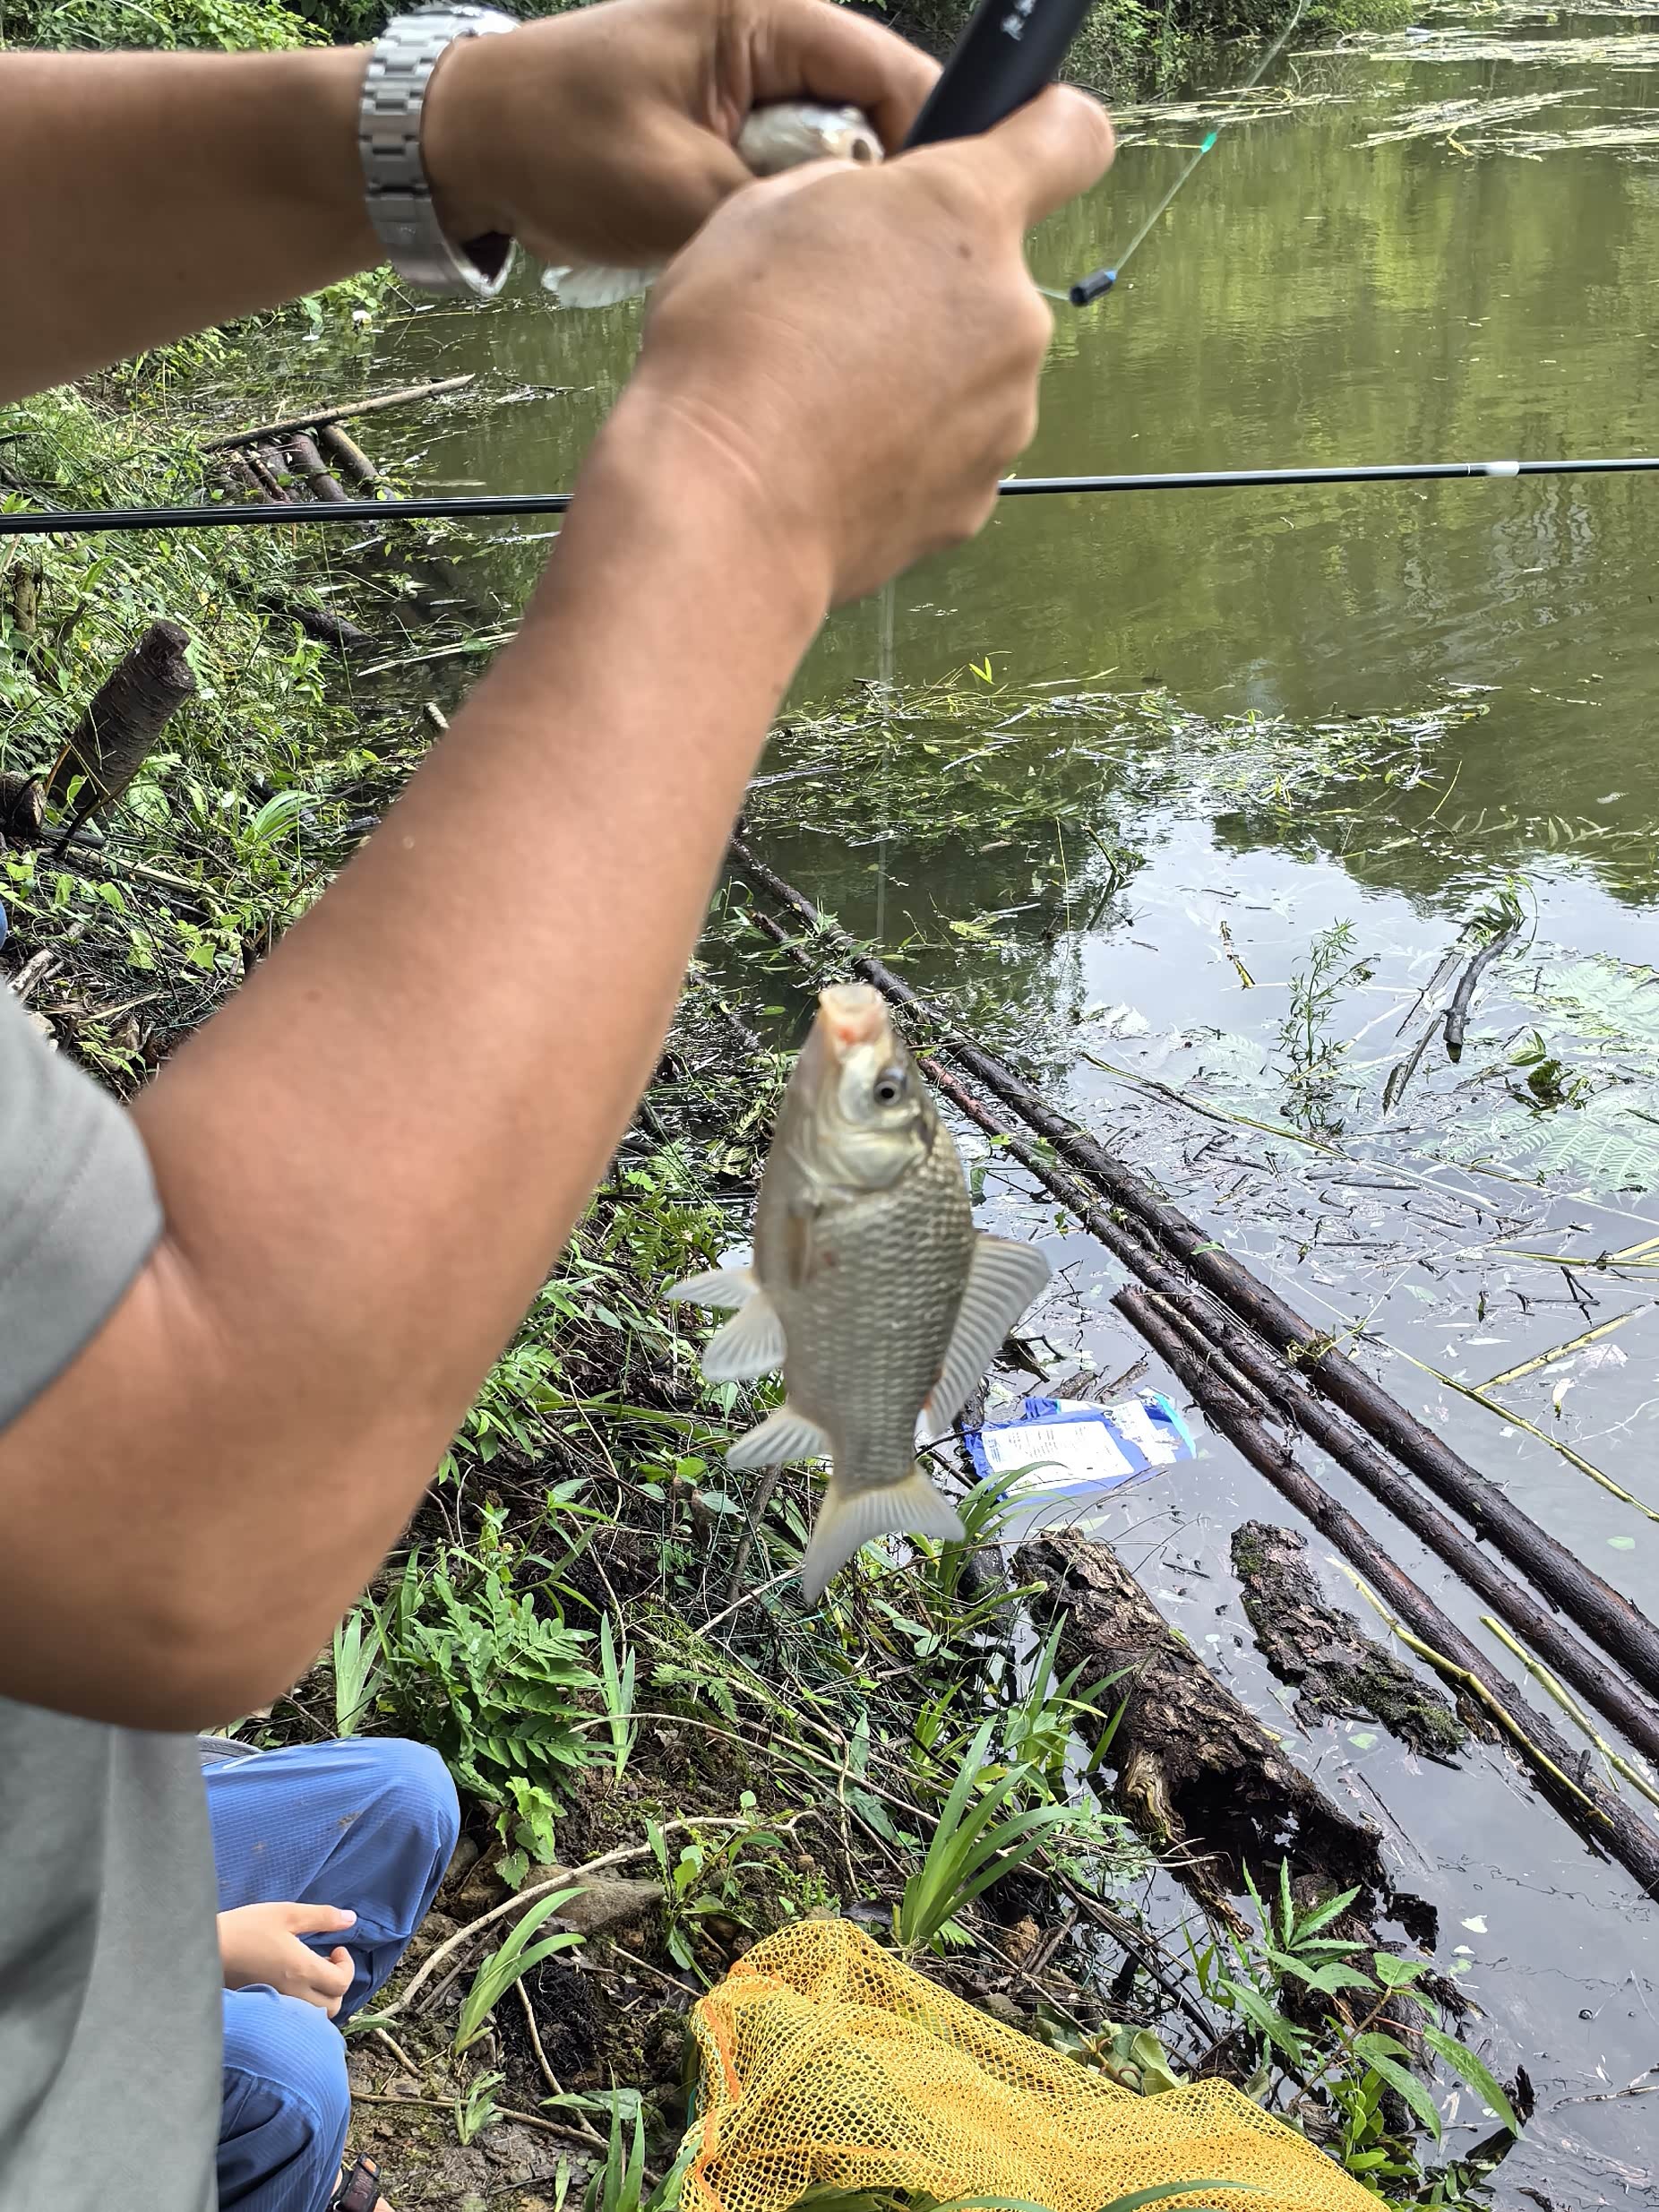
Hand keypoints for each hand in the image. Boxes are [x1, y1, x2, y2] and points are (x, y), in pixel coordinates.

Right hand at [218, 1902, 357, 2015]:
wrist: (206, 1950)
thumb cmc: (247, 1928)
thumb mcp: (287, 1913)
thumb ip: (322, 1917)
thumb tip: (351, 1919)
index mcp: (302, 1970)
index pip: (342, 1983)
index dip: (347, 1966)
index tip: (336, 1948)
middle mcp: (293, 1994)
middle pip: (333, 2006)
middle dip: (337, 1983)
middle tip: (325, 1961)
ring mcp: (277, 2005)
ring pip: (314, 2016)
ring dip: (321, 1996)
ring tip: (309, 1971)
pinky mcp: (263, 2008)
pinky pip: (294, 2017)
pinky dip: (304, 2005)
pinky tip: (292, 1982)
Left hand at [422, 0, 936, 271]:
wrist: (469, 145)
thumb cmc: (552, 141)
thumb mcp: (673, 186)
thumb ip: (776, 210)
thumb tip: (859, 250)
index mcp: (769, 19)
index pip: (897, 76)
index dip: (933, 155)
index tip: (940, 236)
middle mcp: (776, 46)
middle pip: (882, 125)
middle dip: (878, 200)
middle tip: (869, 278)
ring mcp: (757, 94)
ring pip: (842, 168)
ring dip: (828, 225)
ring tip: (814, 280)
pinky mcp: (735, 141)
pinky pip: (796, 191)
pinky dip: (790, 233)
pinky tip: (777, 273)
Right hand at [600, 87, 1113, 605]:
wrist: (723, 509)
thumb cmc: (732, 353)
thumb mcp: (769, 208)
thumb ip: (855, 193)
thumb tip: (875, 214)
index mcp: (966, 214)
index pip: (1068, 138)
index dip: (1043, 135)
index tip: (1013, 151)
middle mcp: (1011, 313)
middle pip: (994, 279)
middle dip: (931, 288)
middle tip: (839, 315)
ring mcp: (1005, 415)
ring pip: (972, 371)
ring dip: (918, 374)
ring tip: (825, 398)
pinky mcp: (976, 496)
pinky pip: (949, 452)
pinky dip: (904, 450)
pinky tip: (834, 456)